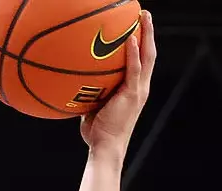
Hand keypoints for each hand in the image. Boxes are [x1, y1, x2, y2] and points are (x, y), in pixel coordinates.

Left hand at [81, 9, 157, 162]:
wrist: (105, 147)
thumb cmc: (97, 132)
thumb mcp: (92, 106)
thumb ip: (89, 91)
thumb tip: (71, 80)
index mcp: (134, 89)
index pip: (141, 61)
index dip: (142, 43)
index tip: (137, 26)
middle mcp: (141, 87)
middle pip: (149, 53)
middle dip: (148, 31)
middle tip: (144, 13)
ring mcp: (139, 90)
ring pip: (147, 56)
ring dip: (147, 34)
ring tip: (144, 16)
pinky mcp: (133, 94)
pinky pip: (134, 69)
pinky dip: (133, 53)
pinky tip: (130, 37)